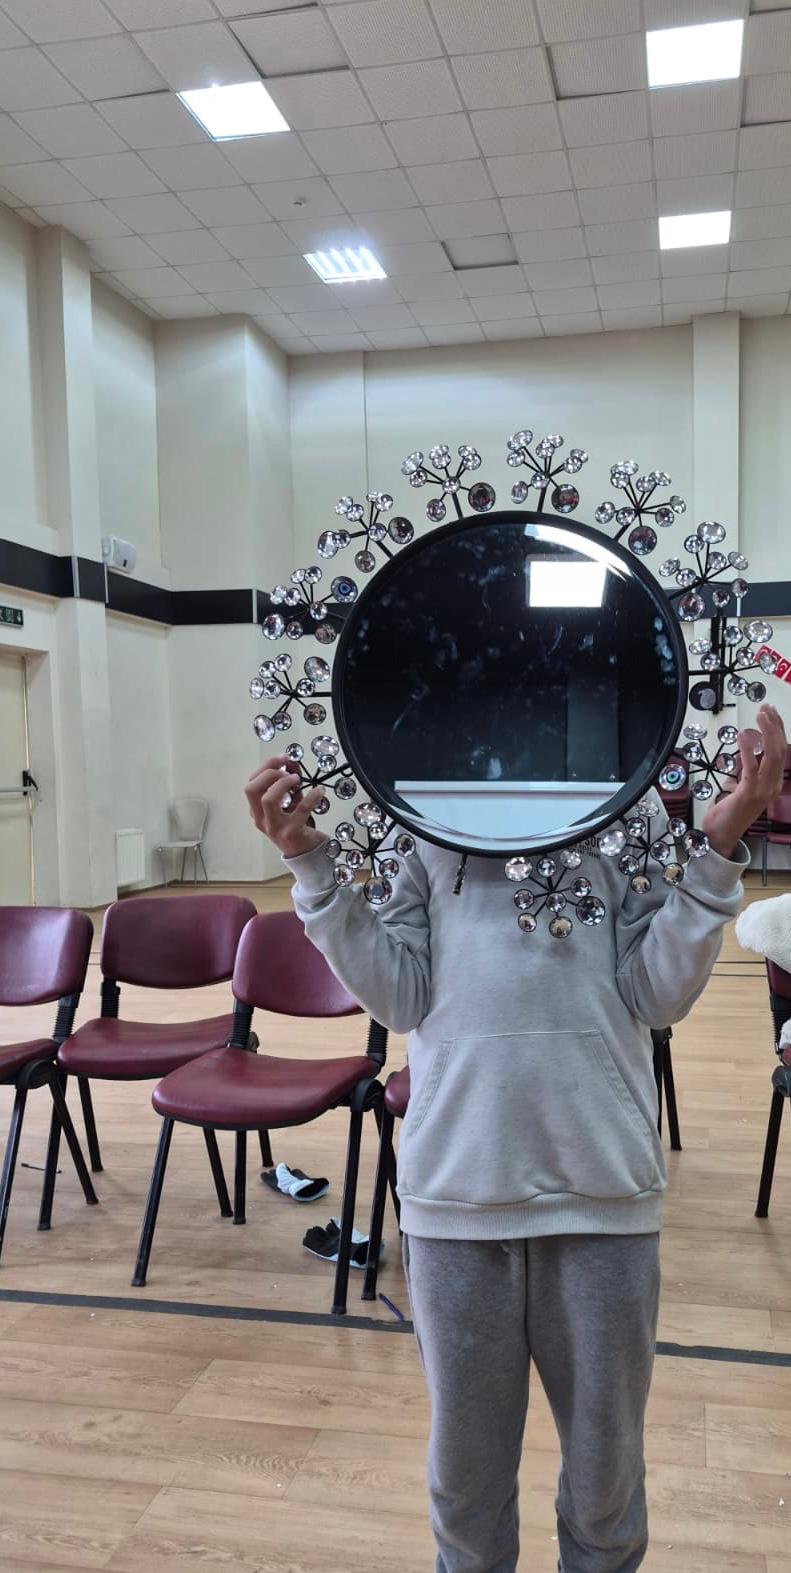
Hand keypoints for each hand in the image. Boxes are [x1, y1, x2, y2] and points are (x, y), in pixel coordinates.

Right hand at [245, 755, 324, 857]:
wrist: (306, 853)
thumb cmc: (296, 825)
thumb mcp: (290, 802)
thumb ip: (289, 782)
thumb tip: (291, 761)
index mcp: (256, 811)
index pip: (250, 784)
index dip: (266, 768)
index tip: (283, 759)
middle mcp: (261, 819)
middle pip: (252, 789)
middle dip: (270, 773)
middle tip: (288, 771)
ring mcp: (274, 828)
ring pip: (267, 799)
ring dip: (283, 784)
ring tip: (297, 780)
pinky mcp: (291, 833)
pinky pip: (301, 810)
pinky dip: (312, 797)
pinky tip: (319, 792)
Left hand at [702, 704, 787, 858]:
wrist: (722, 834)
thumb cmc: (729, 810)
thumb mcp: (742, 785)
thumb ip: (748, 769)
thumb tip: (746, 749)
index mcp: (773, 782)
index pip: (781, 751)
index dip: (778, 730)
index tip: (771, 713)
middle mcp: (772, 785)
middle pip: (780, 749)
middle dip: (775, 726)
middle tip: (766, 708)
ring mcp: (763, 790)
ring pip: (772, 756)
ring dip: (767, 732)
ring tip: (760, 715)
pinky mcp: (748, 793)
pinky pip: (752, 768)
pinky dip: (748, 750)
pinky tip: (744, 736)